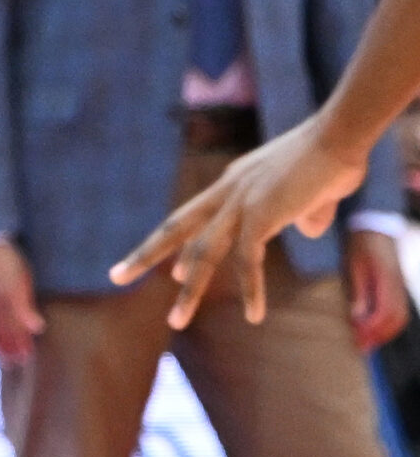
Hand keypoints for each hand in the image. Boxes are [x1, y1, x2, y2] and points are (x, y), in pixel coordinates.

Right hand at [0, 240, 43, 362]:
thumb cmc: (7, 262)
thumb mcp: (22, 279)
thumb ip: (26, 305)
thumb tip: (37, 329)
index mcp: (5, 296)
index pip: (13, 329)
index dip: (20, 345)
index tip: (27, 356)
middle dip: (7, 351)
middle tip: (16, 361)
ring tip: (0, 354)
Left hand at [108, 114, 369, 327]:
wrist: (342, 134)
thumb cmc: (336, 157)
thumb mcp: (314, 191)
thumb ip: (305, 211)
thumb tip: (310, 228)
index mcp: (233, 182)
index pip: (195, 217)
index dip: (178, 244)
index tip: (168, 270)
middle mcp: (227, 191)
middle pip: (176, 227)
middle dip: (145, 254)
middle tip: (116, 276)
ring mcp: (240, 203)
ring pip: (203, 252)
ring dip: (189, 289)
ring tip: (175, 321)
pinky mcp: (261, 215)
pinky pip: (247, 261)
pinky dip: (251, 289)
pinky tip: (254, 316)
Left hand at [346, 227, 408, 352]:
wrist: (375, 228)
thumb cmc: (360, 246)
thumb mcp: (354, 266)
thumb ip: (358, 291)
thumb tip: (357, 317)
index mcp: (387, 280)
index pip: (385, 313)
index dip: (372, 330)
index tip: (358, 341)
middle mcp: (398, 286)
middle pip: (397, 319)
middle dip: (379, 336)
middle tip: (361, 348)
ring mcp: (400, 287)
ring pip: (401, 317)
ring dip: (385, 333)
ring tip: (366, 342)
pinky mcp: (397, 287)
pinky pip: (400, 311)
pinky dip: (389, 324)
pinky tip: (374, 329)